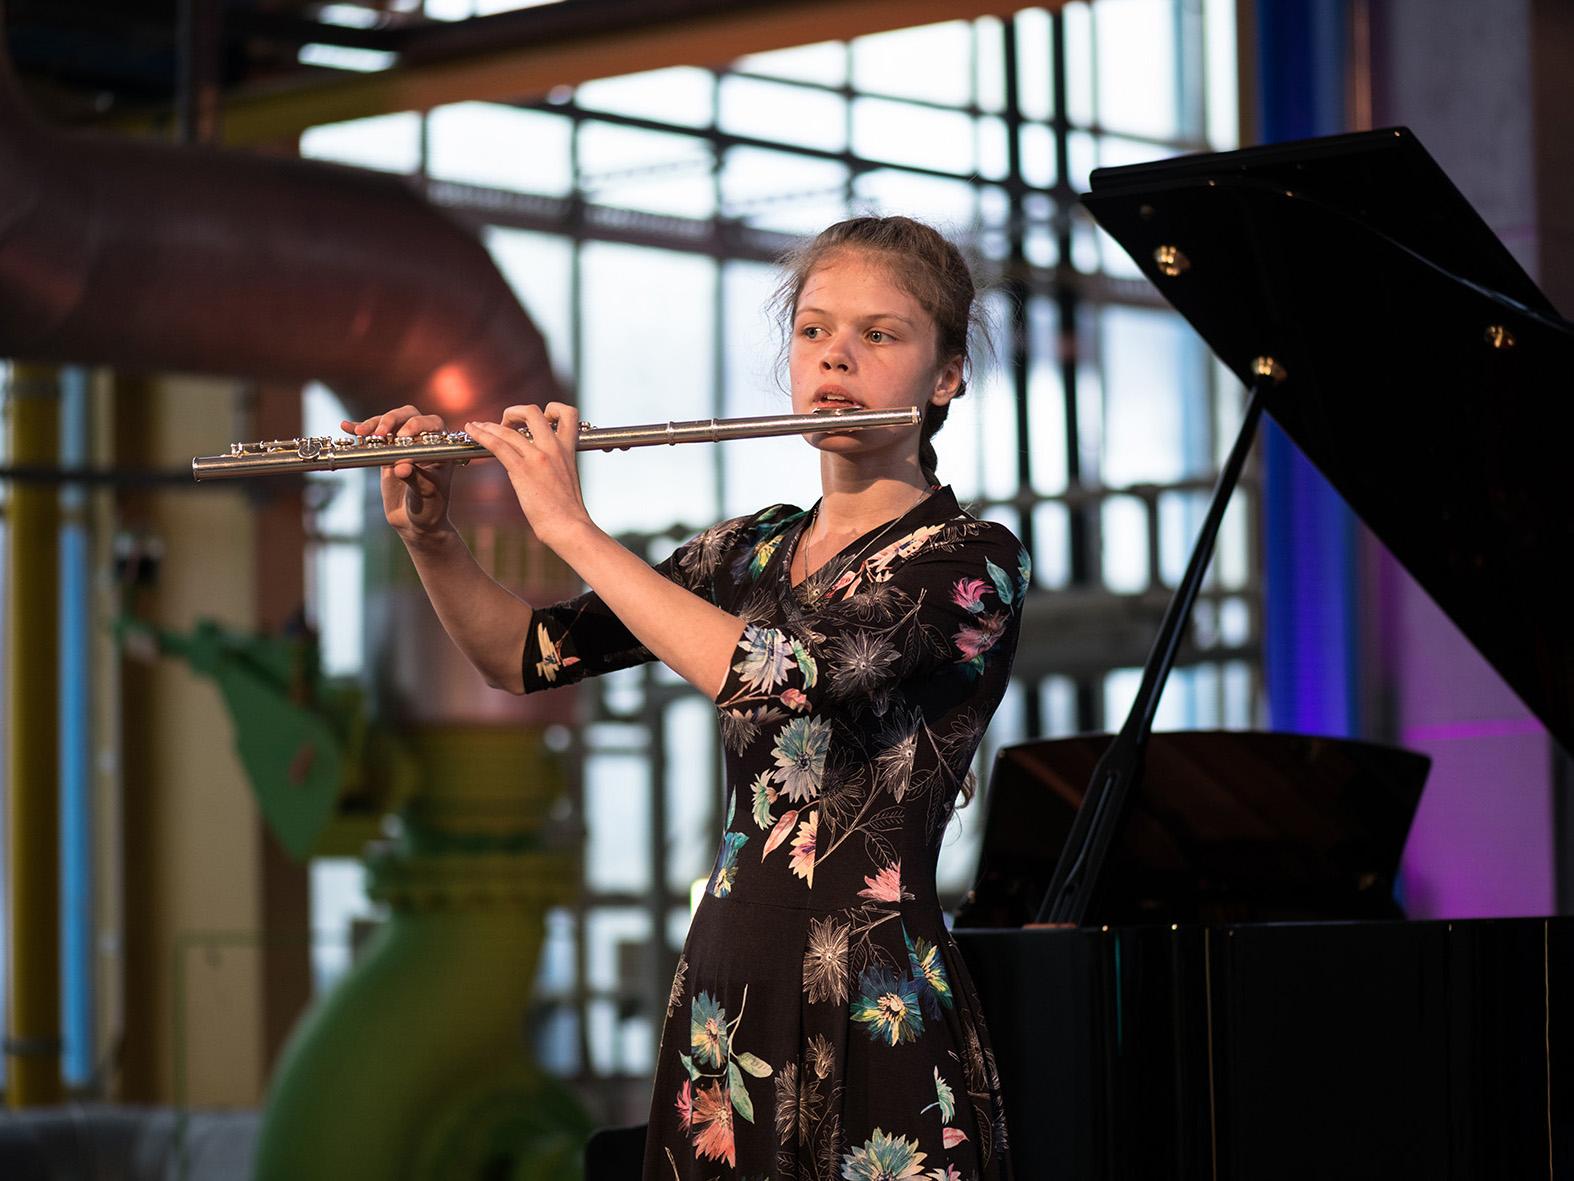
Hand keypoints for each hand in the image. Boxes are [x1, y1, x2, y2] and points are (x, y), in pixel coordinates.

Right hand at [341, 405, 455, 542]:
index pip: (430, 425)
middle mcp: (423, 440)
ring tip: (360, 433)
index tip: (402, 438)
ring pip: (388, 423)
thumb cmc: (429, 507)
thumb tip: (402, 467)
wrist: (416, 522)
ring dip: (373, 424)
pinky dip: (359, 430)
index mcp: (440, 447)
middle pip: (407, 416)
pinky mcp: (385, 452)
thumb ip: (416, 478)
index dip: (416, 426)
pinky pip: (372, 437)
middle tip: (379, 434)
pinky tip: (346, 426)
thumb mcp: (426, 494)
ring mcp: (403, 444)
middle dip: (391, 420)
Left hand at [464, 402, 594, 549]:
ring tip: (477, 427)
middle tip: (505, 425)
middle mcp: (553, 448)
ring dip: (488, 425)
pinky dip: (481, 434)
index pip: (567, 413)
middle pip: (533, 411)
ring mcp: (538, 457)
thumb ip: (554, 464)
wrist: (569, 526)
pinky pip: (498, 445)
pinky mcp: (522, 470)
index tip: (539, 420)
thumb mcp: (567, 478)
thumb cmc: (568, 511)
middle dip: (514, 412)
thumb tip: (537, 464)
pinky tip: (471, 431)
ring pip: (508, 429)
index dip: (551, 409)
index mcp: (568, 449)